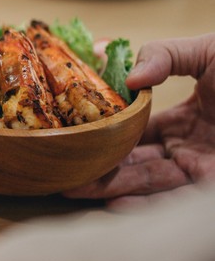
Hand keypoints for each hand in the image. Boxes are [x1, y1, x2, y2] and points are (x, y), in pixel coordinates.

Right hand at [64, 34, 214, 207]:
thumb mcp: (210, 52)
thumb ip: (166, 55)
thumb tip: (127, 76)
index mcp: (189, 120)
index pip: (138, 132)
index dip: (105, 135)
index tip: (73, 136)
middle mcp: (192, 150)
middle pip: (135, 163)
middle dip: (98, 168)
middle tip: (60, 171)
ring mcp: (203, 172)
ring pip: (148, 185)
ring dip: (110, 189)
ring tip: (71, 188)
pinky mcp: (211, 190)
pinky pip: (172, 204)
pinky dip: (143, 208)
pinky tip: (113, 205)